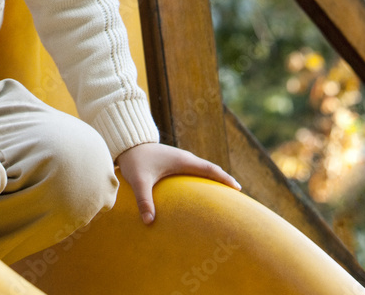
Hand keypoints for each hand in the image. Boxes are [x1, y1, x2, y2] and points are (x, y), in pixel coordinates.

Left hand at [116, 142, 240, 224]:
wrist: (126, 142)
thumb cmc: (134, 160)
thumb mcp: (139, 181)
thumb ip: (144, 200)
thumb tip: (149, 222)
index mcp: (182, 160)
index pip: (209, 169)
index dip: (224, 178)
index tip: (238, 188)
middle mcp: (184, 158)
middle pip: (209, 169)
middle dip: (223, 179)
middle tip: (237, 193)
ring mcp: (179, 159)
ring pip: (201, 169)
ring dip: (213, 178)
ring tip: (223, 193)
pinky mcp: (172, 162)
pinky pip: (193, 171)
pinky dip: (202, 178)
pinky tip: (201, 189)